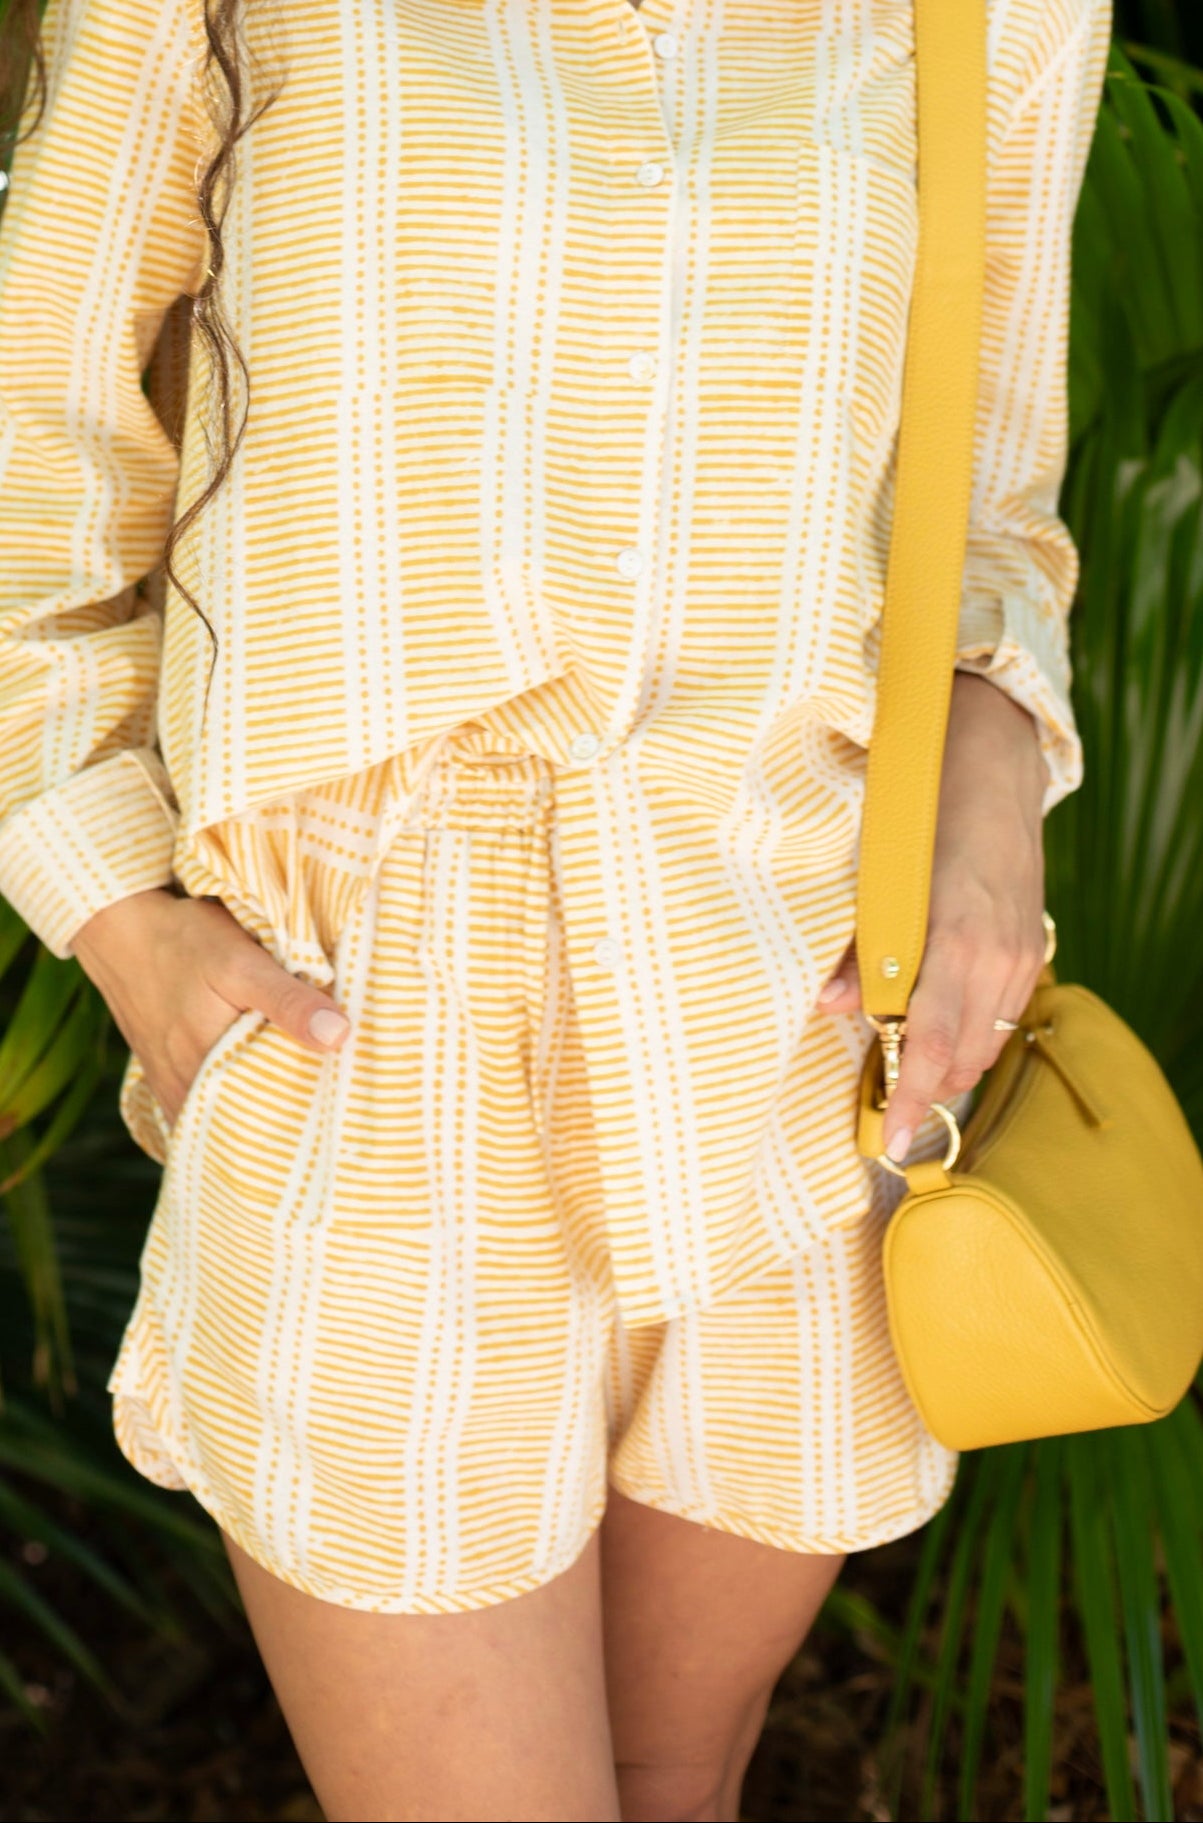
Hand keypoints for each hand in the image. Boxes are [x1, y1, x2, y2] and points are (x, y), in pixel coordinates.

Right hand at [73, 888, 351, 1126]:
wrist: (120, 927)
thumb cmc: (183, 941)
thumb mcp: (242, 963)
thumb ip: (288, 1001)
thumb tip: (340, 1037)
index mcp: (207, 1071)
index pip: (271, 1117)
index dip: (309, 1112)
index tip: (343, 1103)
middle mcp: (184, 1092)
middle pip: (247, 1121)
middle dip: (287, 1117)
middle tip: (330, 1103)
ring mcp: (170, 1087)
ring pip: (224, 1116)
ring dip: (259, 1109)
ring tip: (302, 1097)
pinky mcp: (164, 1076)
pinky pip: (203, 1106)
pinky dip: (231, 1100)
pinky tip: (257, 1084)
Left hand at [818, 673, 1049, 1163]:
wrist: (990, 760)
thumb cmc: (921, 809)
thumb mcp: (878, 872)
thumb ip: (858, 943)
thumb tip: (827, 1006)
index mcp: (956, 937)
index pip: (933, 1044)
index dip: (909, 1097)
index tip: (888, 1141)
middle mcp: (999, 955)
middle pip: (963, 1057)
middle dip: (923, 1091)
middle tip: (884, 1115)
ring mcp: (1022, 952)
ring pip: (987, 1043)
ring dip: (947, 1065)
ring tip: (905, 1076)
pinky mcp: (1032, 946)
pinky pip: (1003, 1016)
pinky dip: (971, 1035)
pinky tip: (939, 1030)